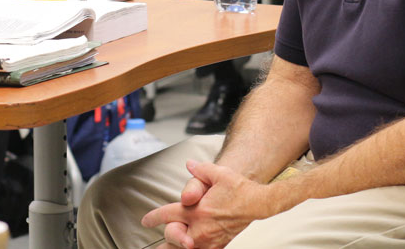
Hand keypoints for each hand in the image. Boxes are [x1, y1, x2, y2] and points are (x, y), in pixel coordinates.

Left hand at [142, 160, 269, 248]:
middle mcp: (200, 228)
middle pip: (172, 237)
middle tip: (155, 244)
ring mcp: (210, 240)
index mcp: (197, 210)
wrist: (258, 204)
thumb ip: (200, 170)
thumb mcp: (219, 173)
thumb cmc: (239, 189)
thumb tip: (189, 164)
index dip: (154, 218)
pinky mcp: (219, 245)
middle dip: (165, 238)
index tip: (146, 221)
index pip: (168, 215)